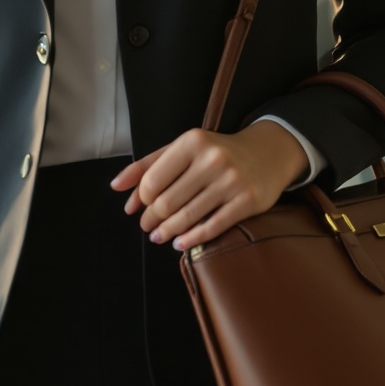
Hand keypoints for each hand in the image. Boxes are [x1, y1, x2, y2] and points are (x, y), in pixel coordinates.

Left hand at [111, 121, 305, 250]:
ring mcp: (231, 181)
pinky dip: (191, 239)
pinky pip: (212, 227)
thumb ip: (148, 165)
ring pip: (187, 216)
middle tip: (147, 226)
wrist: (268, 153)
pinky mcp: (247, 201)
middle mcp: (212, 159)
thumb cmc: (216, 152)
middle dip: (151, 218)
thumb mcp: (183, 149)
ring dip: (167, 231)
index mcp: (192, 142)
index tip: (139, 208)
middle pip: (167, 201)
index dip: (140, 199)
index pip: (153, 180)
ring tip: (158, 236)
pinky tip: (180, 243)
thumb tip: (116, 186)